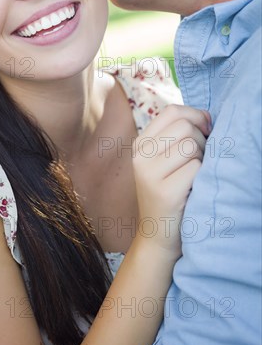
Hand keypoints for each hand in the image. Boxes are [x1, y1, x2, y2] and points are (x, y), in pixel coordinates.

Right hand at [133, 104, 210, 256]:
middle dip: (201, 140)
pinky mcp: (164, 192)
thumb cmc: (169, 191)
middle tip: (198, 160)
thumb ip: (178, 133)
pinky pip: (196, 168)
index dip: (195, 116)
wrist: (158, 233)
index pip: (172, 111)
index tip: (204, 131)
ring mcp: (149, 174)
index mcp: (140, 143)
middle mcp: (139, 155)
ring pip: (191, 145)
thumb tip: (205, 116)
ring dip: (202, 158)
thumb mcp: (164, 158)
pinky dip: (201, 176)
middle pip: (185, 126)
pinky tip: (192, 188)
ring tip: (194, 174)